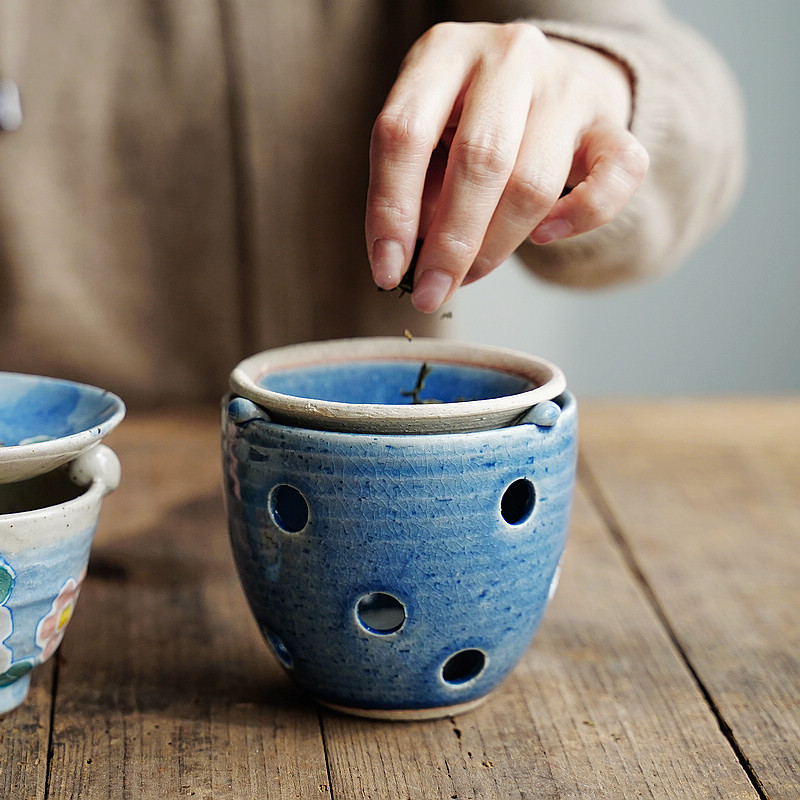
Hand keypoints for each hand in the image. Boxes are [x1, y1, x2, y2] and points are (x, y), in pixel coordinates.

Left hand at [366, 22, 648, 311]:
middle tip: (430, 294)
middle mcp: (509, 56)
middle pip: (480, 160)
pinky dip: (580, 218)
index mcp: (444, 52)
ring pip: (535, 182)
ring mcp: (566, 85)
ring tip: (470, 276)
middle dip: (450, 244)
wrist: (536, 83)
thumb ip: (413, 190)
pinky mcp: (608, 121)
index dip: (391, 211)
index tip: (386, 272)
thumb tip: (404, 264)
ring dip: (496, 246)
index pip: (405, 133)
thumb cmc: (465, 122)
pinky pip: (614, 177)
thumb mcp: (425, 138)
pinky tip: (543, 237)